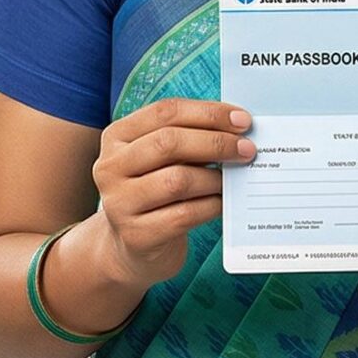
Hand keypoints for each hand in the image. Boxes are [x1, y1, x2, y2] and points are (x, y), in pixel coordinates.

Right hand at [89, 97, 254, 288]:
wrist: (133, 245)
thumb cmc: (156, 190)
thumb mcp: (161, 159)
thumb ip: (189, 137)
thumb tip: (238, 128)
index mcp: (117, 136)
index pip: (165, 112)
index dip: (208, 113)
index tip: (243, 120)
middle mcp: (110, 167)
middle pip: (169, 143)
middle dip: (216, 143)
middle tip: (248, 149)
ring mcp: (119, 203)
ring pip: (177, 181)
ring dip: (215, 178)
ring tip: (236, 178)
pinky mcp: (136, 235)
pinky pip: (184, 215)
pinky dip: (212, 206)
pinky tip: (224, 203)